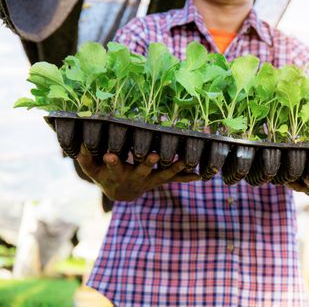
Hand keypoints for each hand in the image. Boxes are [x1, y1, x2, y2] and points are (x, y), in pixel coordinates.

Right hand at [76, 144, 199, 200]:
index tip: (110, 156)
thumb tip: (78, 144)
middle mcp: (135, 178)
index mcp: (117, 174)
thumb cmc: (104, 176)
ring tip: (186, 161)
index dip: (111, 162)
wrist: (120, 193)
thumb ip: (86, 158)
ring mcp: (149, 180)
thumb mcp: (92, 170)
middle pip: (142, 170)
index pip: (112, 166)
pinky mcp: (160, 180)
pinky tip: (201, 174)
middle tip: (155, 155)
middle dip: (147, 163)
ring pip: (163, 174)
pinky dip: (187, 176)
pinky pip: (175, 179)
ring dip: (174, 168)